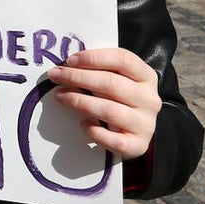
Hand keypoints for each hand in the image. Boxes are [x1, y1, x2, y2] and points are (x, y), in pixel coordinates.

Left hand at [47, 47, 161, 159]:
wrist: (135, 132)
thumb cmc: (120, 99)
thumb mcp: (117, 79)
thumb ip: (99, 70)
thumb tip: (67, 66)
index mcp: (146, 77)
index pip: (123, 60)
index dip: (94, 58)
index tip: (69, 61)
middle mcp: (149, 99)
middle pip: (111, 83)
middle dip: (77, 78)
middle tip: (55, 75)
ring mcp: (146, 124)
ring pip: (109, 110)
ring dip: (79, 101)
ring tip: (59, 96)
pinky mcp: (138, 145)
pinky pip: (113, 140)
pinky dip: (95, 132)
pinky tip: (83, 124)